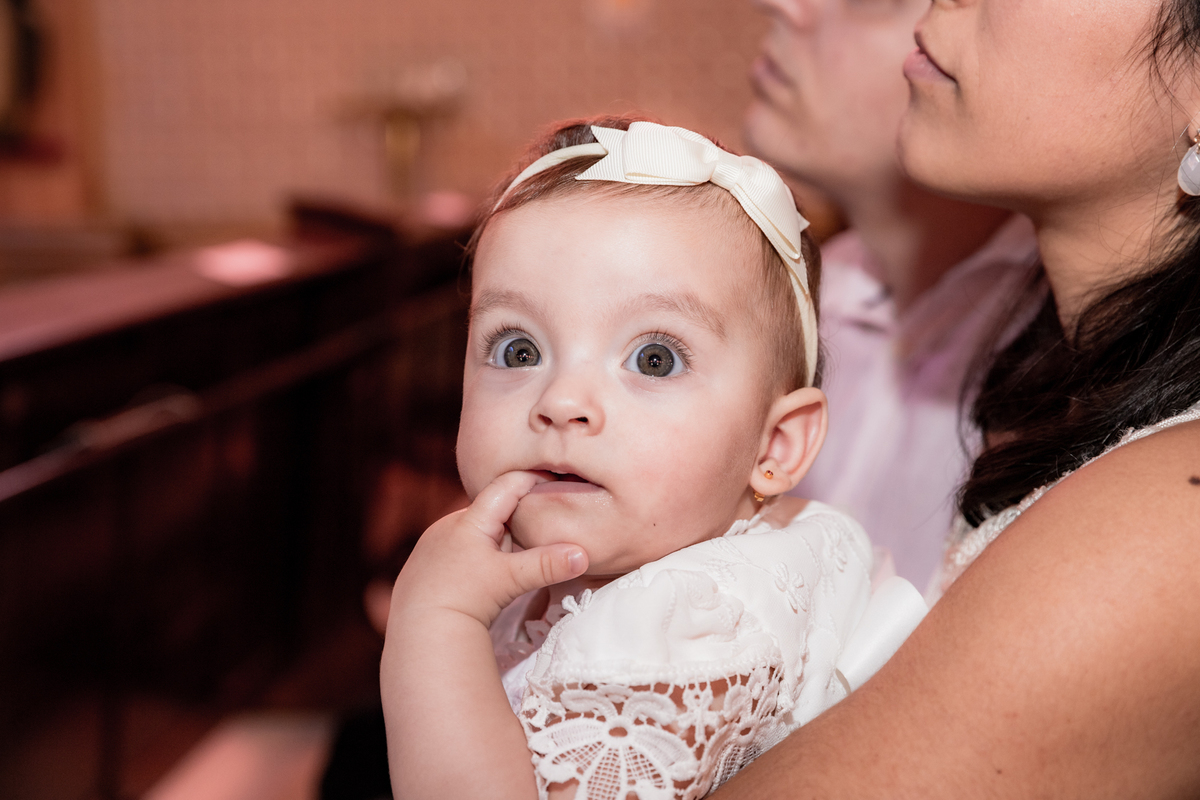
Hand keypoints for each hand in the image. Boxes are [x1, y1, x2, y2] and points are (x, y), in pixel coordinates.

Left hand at [389, 471, 589, 627]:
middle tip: (540, 528)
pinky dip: (475, 556)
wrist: (419, 632)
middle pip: (491, 511)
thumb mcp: (510, 579)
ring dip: (494, 541)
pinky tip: (480, 575)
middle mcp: (448, 525)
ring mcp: (432, 544)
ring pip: (474, 532)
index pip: (506, 485)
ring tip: (510, 558)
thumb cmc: (465, 600)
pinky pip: (457, 549)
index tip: (554, 479)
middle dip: (515, 518)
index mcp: (470, 520)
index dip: (531, 479)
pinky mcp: (423, 563)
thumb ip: (546, 564)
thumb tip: (583, 554)